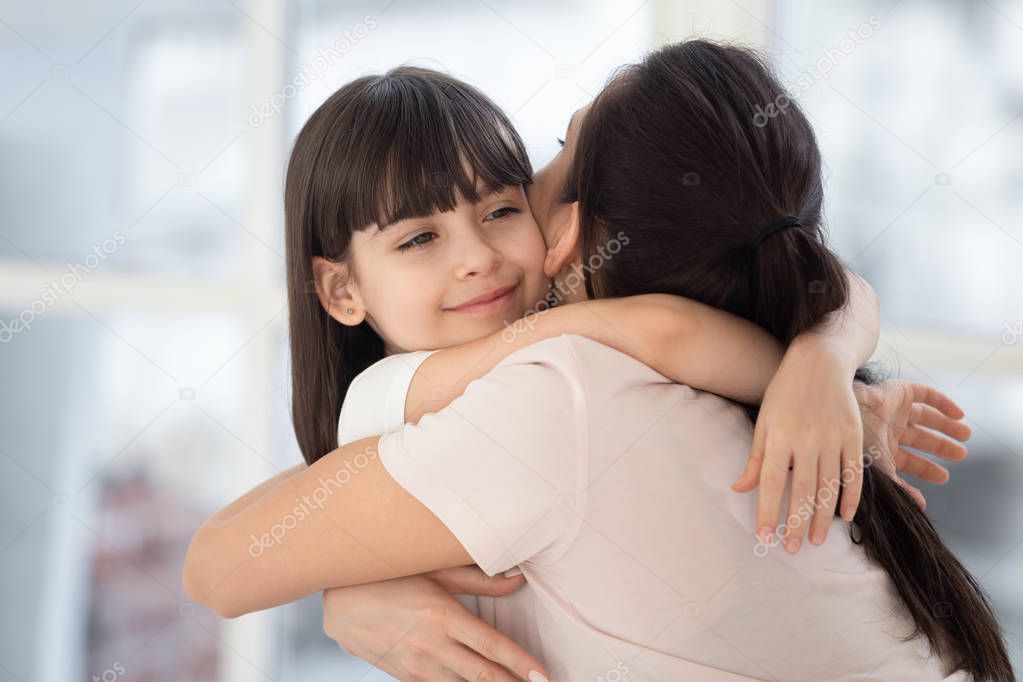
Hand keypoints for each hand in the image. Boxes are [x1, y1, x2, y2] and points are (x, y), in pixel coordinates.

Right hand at [322, 566, 547, 681]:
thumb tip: (518, 576)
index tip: (542, 676)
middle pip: (482, 675)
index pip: (491, 646)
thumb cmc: (389, 575)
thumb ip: (479, 579)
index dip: (520, 663)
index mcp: (442, 615)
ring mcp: (416, 665)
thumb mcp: (435, 570)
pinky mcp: (404, 676)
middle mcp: (431, 645)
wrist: (338, 602)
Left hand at [732, 338, 862, 553]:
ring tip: (817, 541)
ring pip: (828, 486)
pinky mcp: (853, 435)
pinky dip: (851, 496)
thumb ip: (755, 460)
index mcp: (779, 437)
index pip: (771, 483)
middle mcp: (806, 440)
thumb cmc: (784, 393)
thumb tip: (738, 490)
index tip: (765, 537)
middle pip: (802, 490)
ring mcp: (832, 438)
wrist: (819, 362)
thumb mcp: (763, 422)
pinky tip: (845, 516)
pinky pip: (853, 472)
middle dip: (797, 523)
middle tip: (792, 549)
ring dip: (823, 517)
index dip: (768, 511)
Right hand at [856, 380, 969, 509]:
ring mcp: (895, 410)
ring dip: (947, 426)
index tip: (944, 478)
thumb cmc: (856, 447)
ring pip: (926, 418)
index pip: (908, 461)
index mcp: (882, 449)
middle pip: (921, 439)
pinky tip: (959, 414)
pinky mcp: (900, 392)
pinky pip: (926, 395)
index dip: (926, 470)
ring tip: (966, 435)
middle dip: (941, 447)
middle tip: (961, 455)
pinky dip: (944, 403)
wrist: (842, 416)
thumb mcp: (880, 473)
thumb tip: (921, 506)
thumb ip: (900, 488)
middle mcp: (888, 430)